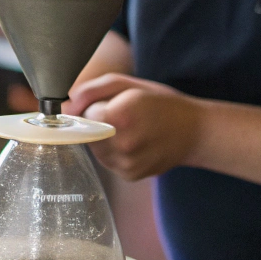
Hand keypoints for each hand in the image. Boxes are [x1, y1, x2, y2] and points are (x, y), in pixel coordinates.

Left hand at [68, 73, 203, 180]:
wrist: (196, 131)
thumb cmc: (162, 103)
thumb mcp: (127, 84)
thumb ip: (90, 92)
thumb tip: (65, 107)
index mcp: (120, 117)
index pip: (84, 115)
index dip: (94, 107)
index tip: (110, 104)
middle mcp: (122, 144)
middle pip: (88, 133)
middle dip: (98, 123)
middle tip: (124, 116)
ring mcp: (126, 164)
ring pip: (96, 149)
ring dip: (105, 138)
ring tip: (131, 129)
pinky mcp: (130, 176)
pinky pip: (109, 161)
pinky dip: (116, 151)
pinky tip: (136, 143)